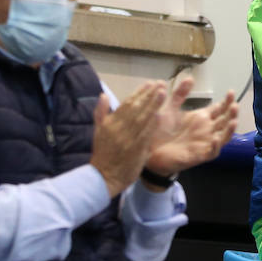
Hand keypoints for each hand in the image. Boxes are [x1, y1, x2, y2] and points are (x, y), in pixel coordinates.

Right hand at [90, 81, 166, 196]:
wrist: (104, 176)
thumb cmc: (103, 153)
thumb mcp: (98, 131)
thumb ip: (101, 112)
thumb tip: (103, 95)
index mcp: (110, 123)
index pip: (126, 104)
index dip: (139, 93)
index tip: (149, 84)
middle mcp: (118, 129)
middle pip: (136, 108)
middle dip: (149, 95)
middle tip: (160, 84)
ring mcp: (127, 139)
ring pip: (142, 119)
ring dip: (153, 105)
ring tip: (163, 93)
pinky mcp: (135, 150)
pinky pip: (145, 135)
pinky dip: (152, 124)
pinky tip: (160, 115)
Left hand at [145, 75, 238, 176]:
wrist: (148, 151)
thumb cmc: (159, 131)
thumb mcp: (169, 109)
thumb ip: (179, 94)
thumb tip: (190, 77)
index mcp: (201, 118)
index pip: (219, 109)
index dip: (226, 101)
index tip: (230, 92)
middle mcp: (206, 130)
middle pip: (225, 120)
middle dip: (231, 112)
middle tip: (234, 104)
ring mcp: (204, 143)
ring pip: (224, 136)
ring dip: (230, 129)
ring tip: (233, 120)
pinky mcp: (199, 155)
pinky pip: (212, 152)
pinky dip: (215, 146)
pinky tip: (216, 138)